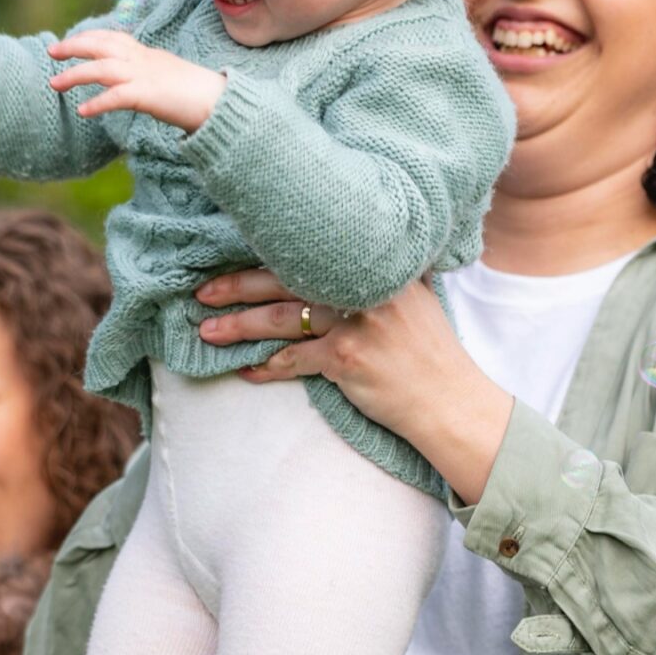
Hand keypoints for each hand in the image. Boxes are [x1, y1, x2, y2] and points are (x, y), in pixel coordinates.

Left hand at [46, 30, 227, 132]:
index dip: (90, 37)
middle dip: (75, 46)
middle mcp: (145, 61)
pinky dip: (98, 103)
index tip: (71, 42)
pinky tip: (82, 112)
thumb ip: (149, 78)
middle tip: (52, 51)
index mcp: (149, 55)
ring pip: (103, 68)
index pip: (114, 38)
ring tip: (54, 84)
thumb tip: (134, 88)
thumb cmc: (199, 96)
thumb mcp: (169, 79)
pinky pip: (117, 97)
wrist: (223, 104)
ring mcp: (146, 76)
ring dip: (75, 74)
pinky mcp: (149, 96)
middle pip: (103, 44)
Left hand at [194, 268, 512, 502]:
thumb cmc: (429, 356)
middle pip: (288, 278)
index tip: (232, 258)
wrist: (452, 402)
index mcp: (382, 264)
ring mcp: (359, 321)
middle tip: (203, 293)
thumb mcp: (410, 301)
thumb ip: (374, 282)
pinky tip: (247, 370)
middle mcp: (368, 286)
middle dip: (239, 286)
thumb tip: (319, 275)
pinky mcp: (349, 358)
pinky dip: (268, 366)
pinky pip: (295, 359)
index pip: (313, 251)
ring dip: (240, 326)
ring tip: (208, 333)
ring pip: (283, 318)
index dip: (268, 254)